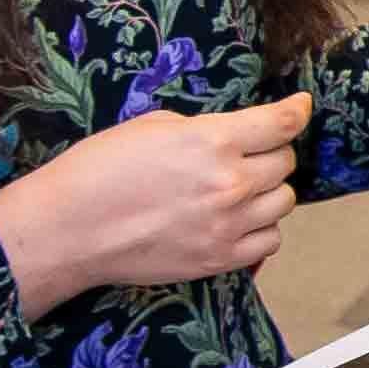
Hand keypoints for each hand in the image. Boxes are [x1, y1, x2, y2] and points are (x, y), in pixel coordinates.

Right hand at [0, 93, 311, 320]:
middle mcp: (230, 182)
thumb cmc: (99, 171)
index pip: (280, 124)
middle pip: (285, 162)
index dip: (296, 111)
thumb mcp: (154, 126)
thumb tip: (235, 134)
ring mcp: (228, 225)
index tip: (299, 108)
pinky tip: (236, 221)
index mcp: (213, 141)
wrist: (68, 229)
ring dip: (267, 192)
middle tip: (245, 154)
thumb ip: (205, 129)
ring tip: (237, 190)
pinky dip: (260, 229)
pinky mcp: (220, 259)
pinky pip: (269, 241)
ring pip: (283, 202)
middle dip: (269, 153)